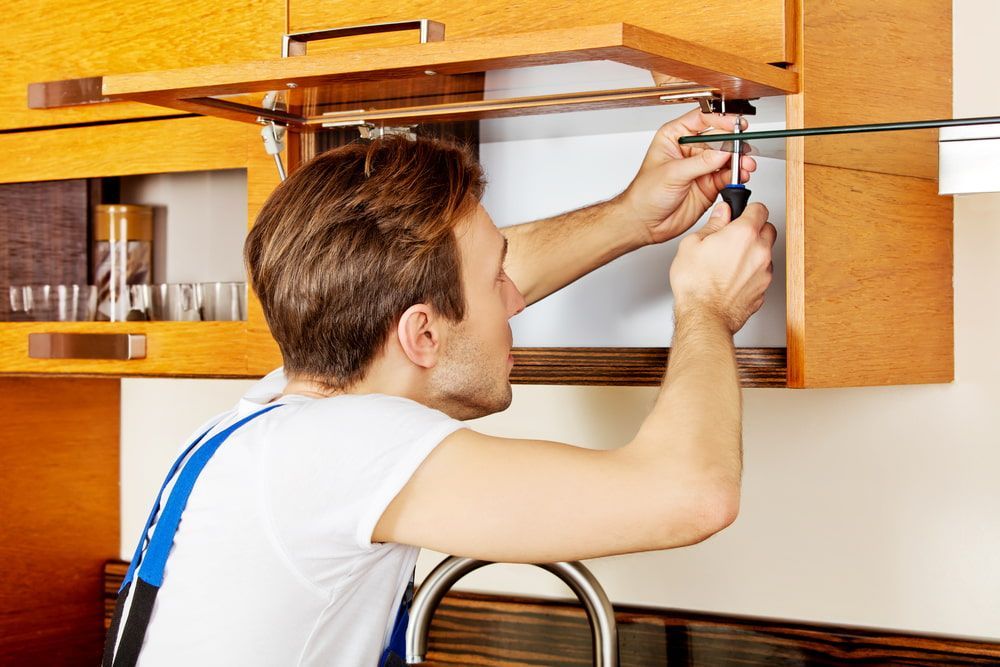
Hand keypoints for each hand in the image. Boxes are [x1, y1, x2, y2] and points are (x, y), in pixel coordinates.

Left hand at [620, 109, 756, 244]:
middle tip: (742, 149)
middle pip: (719, 138)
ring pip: (726, 158)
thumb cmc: (644, 194)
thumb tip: (722, 153)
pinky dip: (736, 176)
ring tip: (745, 165)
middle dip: (732, 143)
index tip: (735, 123)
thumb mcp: (671, 173)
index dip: (720, 119)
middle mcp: (689, 150)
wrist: (644, 222)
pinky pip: (727, 176)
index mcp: (674, 137)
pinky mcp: (708, 185)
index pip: (701, 119)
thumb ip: (699, 163)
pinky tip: (740, 176)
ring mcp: (701, 167)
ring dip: (738, 161)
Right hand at [668, 202, 775, 333]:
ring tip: (731, 261)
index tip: (740, 214)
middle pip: (769, 229)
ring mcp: (764, 272)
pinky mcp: (763, 291)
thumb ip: (712, 224)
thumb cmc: (695, 285)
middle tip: (736, 237)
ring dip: (754, 252)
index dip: (748, 210)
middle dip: (755, 229)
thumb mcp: (692, 244)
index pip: (760, 209)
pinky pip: (762, 275)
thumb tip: (722, 212)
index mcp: (744, 234)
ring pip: (767, 253)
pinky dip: (752, 273)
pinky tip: (733, 278)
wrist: (704, 317)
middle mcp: (760, 251)